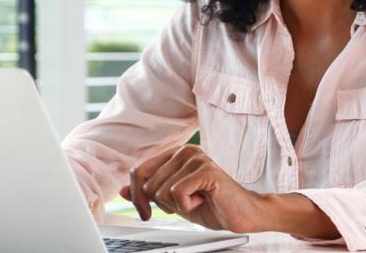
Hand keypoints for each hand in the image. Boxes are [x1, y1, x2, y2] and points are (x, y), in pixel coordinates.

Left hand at [118, 145, 267, 232]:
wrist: (243, 214)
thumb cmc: (212, 205)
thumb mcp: (173, 201)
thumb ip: (149, 193)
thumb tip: (122, 189)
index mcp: (175, 154)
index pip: (139, 172)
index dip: (135, 197)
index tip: (145, 214)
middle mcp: (185, 151)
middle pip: (147, 184)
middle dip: (160, 204)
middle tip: (184, 204)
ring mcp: (196, 158)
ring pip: (161, 190)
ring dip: (177, 205)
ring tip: (197, 199)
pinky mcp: (206, 170)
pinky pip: (177, 193)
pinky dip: (187, 205)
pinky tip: (203, 200)